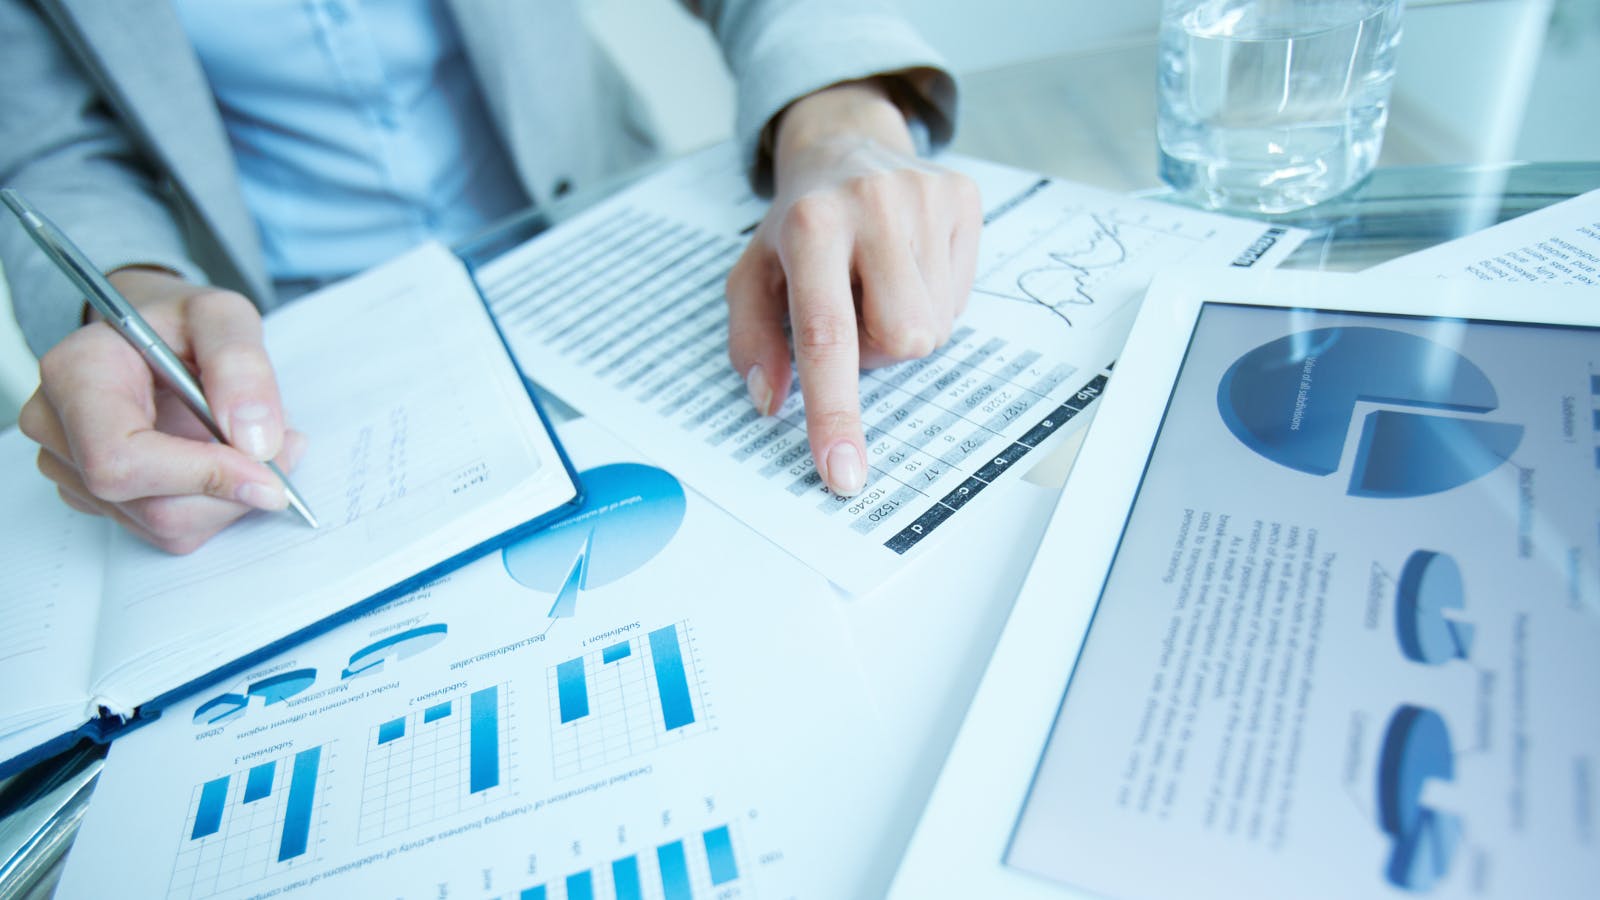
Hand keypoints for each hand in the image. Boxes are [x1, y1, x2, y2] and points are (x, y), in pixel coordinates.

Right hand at [17, 268, 304, 552]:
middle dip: (229, 491)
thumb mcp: (223, 316)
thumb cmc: (180, 323)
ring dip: (229, 499)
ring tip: (259, 448)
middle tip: (283, 450)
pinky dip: (214, 507)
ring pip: (164, 526)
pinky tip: (230, 465)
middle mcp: (57, 427)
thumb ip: (241, 365)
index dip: (200, 475)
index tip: (265, 470)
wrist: (152, 336)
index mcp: (75, 373)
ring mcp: (70, 469)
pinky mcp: (97, 499)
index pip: (120, 459)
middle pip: (148, 504)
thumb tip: (254, 439)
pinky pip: (166, 530)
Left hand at [725, 79, 980, 495]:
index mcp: (810, 226)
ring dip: (902, 328)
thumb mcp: (752, 275)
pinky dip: (932, 301)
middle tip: (852, 312)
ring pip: (934, 327)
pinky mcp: (962, 197)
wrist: (844, 145)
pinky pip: (960, 299)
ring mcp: (924, 197)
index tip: (843, 473)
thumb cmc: (795, 227)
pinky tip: (906, 268)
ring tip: (877, 283)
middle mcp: (871, 204)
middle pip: (900, 340)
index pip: (827, 336)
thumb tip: (771, 400)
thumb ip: (752, 340)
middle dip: (876, 352)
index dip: (835, 411)